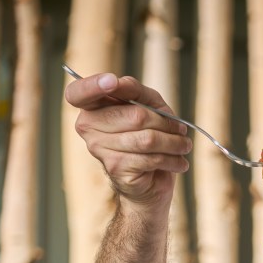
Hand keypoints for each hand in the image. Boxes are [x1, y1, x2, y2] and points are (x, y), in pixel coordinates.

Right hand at [65, 73, 191, 207]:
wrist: (151, 180)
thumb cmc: (149, 136)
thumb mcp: (149, 106)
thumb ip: (136, 91)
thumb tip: (121, 83)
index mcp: (92, 107)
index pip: (78, 93)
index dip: (93, 85)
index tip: (112, 81)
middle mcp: (88, 127)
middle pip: (135, 116)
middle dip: (166, 123)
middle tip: (181, 130)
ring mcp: (99, 148)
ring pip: (147, 139)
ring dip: (174, 143)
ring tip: (184, 146)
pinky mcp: (115, 168)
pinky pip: (151, 158)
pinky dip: (172, 160)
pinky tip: (178, 162)